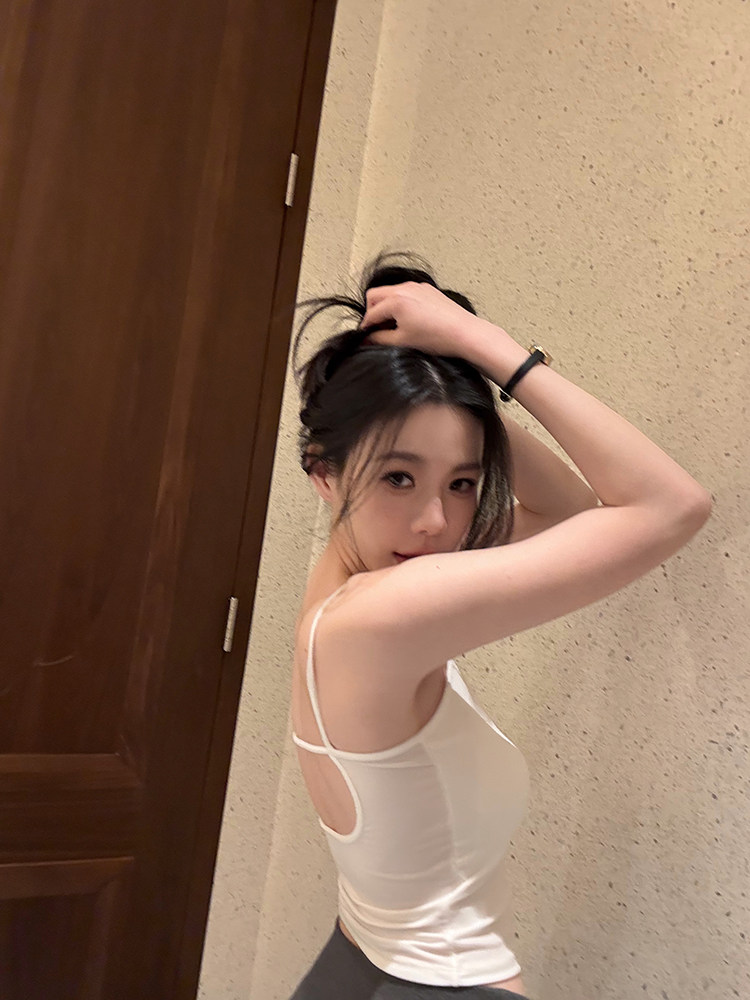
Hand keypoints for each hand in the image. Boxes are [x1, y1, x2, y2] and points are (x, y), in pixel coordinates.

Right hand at [359, 281, 484, 358]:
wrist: (464, 332)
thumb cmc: (435, 337)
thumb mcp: (402, 341)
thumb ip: (380, 339)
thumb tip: (367, 339)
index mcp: (395, 300)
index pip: (370, 313)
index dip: (365, 327)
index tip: (365, 338)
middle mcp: (404, 288)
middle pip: (375, 295)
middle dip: (372, 311)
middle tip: (378, 329)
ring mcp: (417, 286)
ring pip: (391, 292)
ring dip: (386, 306)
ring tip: (394, 325)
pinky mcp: (428, 289)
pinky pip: (406, 292)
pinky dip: (400, 302)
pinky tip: (409, 319)